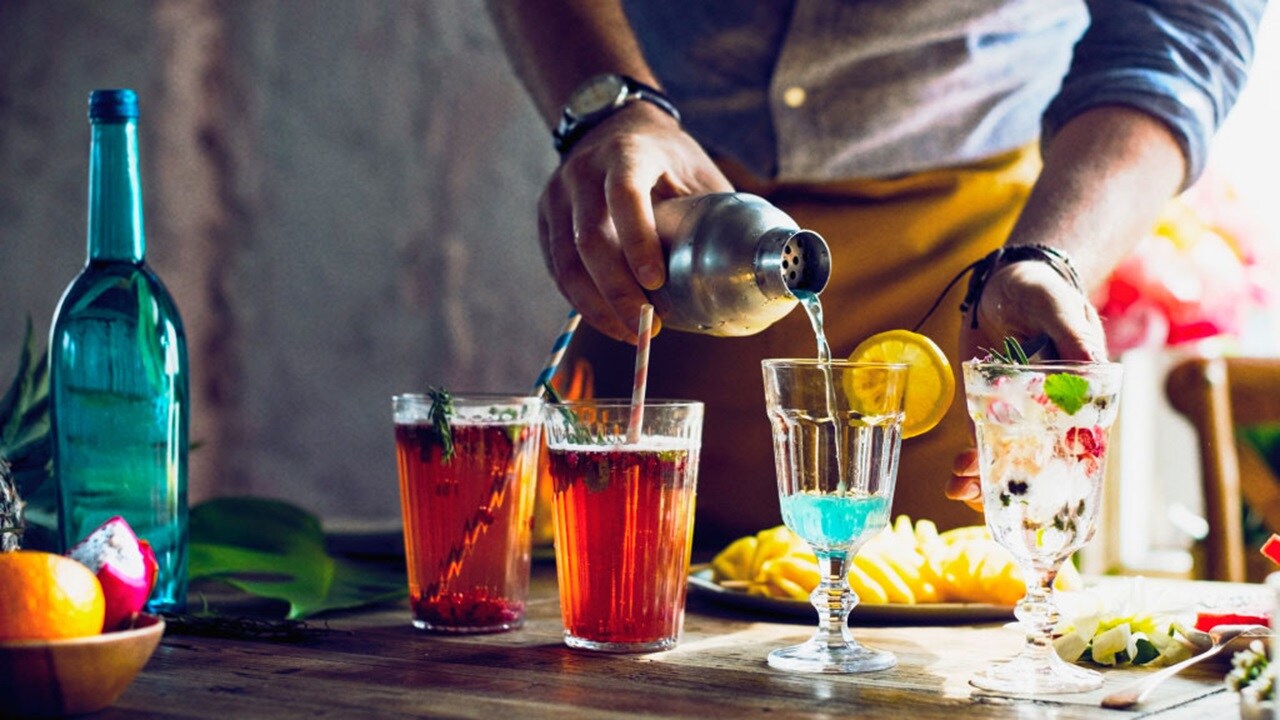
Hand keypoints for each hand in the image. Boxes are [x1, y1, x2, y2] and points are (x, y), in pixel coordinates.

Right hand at [538, 101, 732, 342]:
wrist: (614, 126)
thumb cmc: (667, 158)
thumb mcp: (697, 171)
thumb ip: (714, 212)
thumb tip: (745, 266)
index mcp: (626, 153)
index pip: (623, 194)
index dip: (637, 240)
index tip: (656, 282)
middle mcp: (583, 171)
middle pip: (590, 238)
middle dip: (617, 290)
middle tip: (646, 324)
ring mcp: (558, 196)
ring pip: (567, 261)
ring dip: (596, 305)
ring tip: (628, 332)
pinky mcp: (546, 219)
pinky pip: (558, 268)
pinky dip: (581, 300)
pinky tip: (607, 318)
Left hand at [949, 257, 1108, 510]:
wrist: (1004, 280)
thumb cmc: (1043, 291)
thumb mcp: (1060, 308)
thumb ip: (1073, 338)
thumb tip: (1089, 369)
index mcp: (1083, 395)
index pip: (1083, 447)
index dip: (1068, 479)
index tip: (1049, 502)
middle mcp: (1052, 411)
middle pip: (1042, 462)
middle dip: (1016, 486)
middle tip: (984, 494)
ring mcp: (1019, 411)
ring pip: (1009, 458)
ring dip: (986, 480)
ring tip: (959, 487)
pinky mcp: (989, 405)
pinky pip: (983, 441)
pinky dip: (971, 462)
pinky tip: (956, 475)